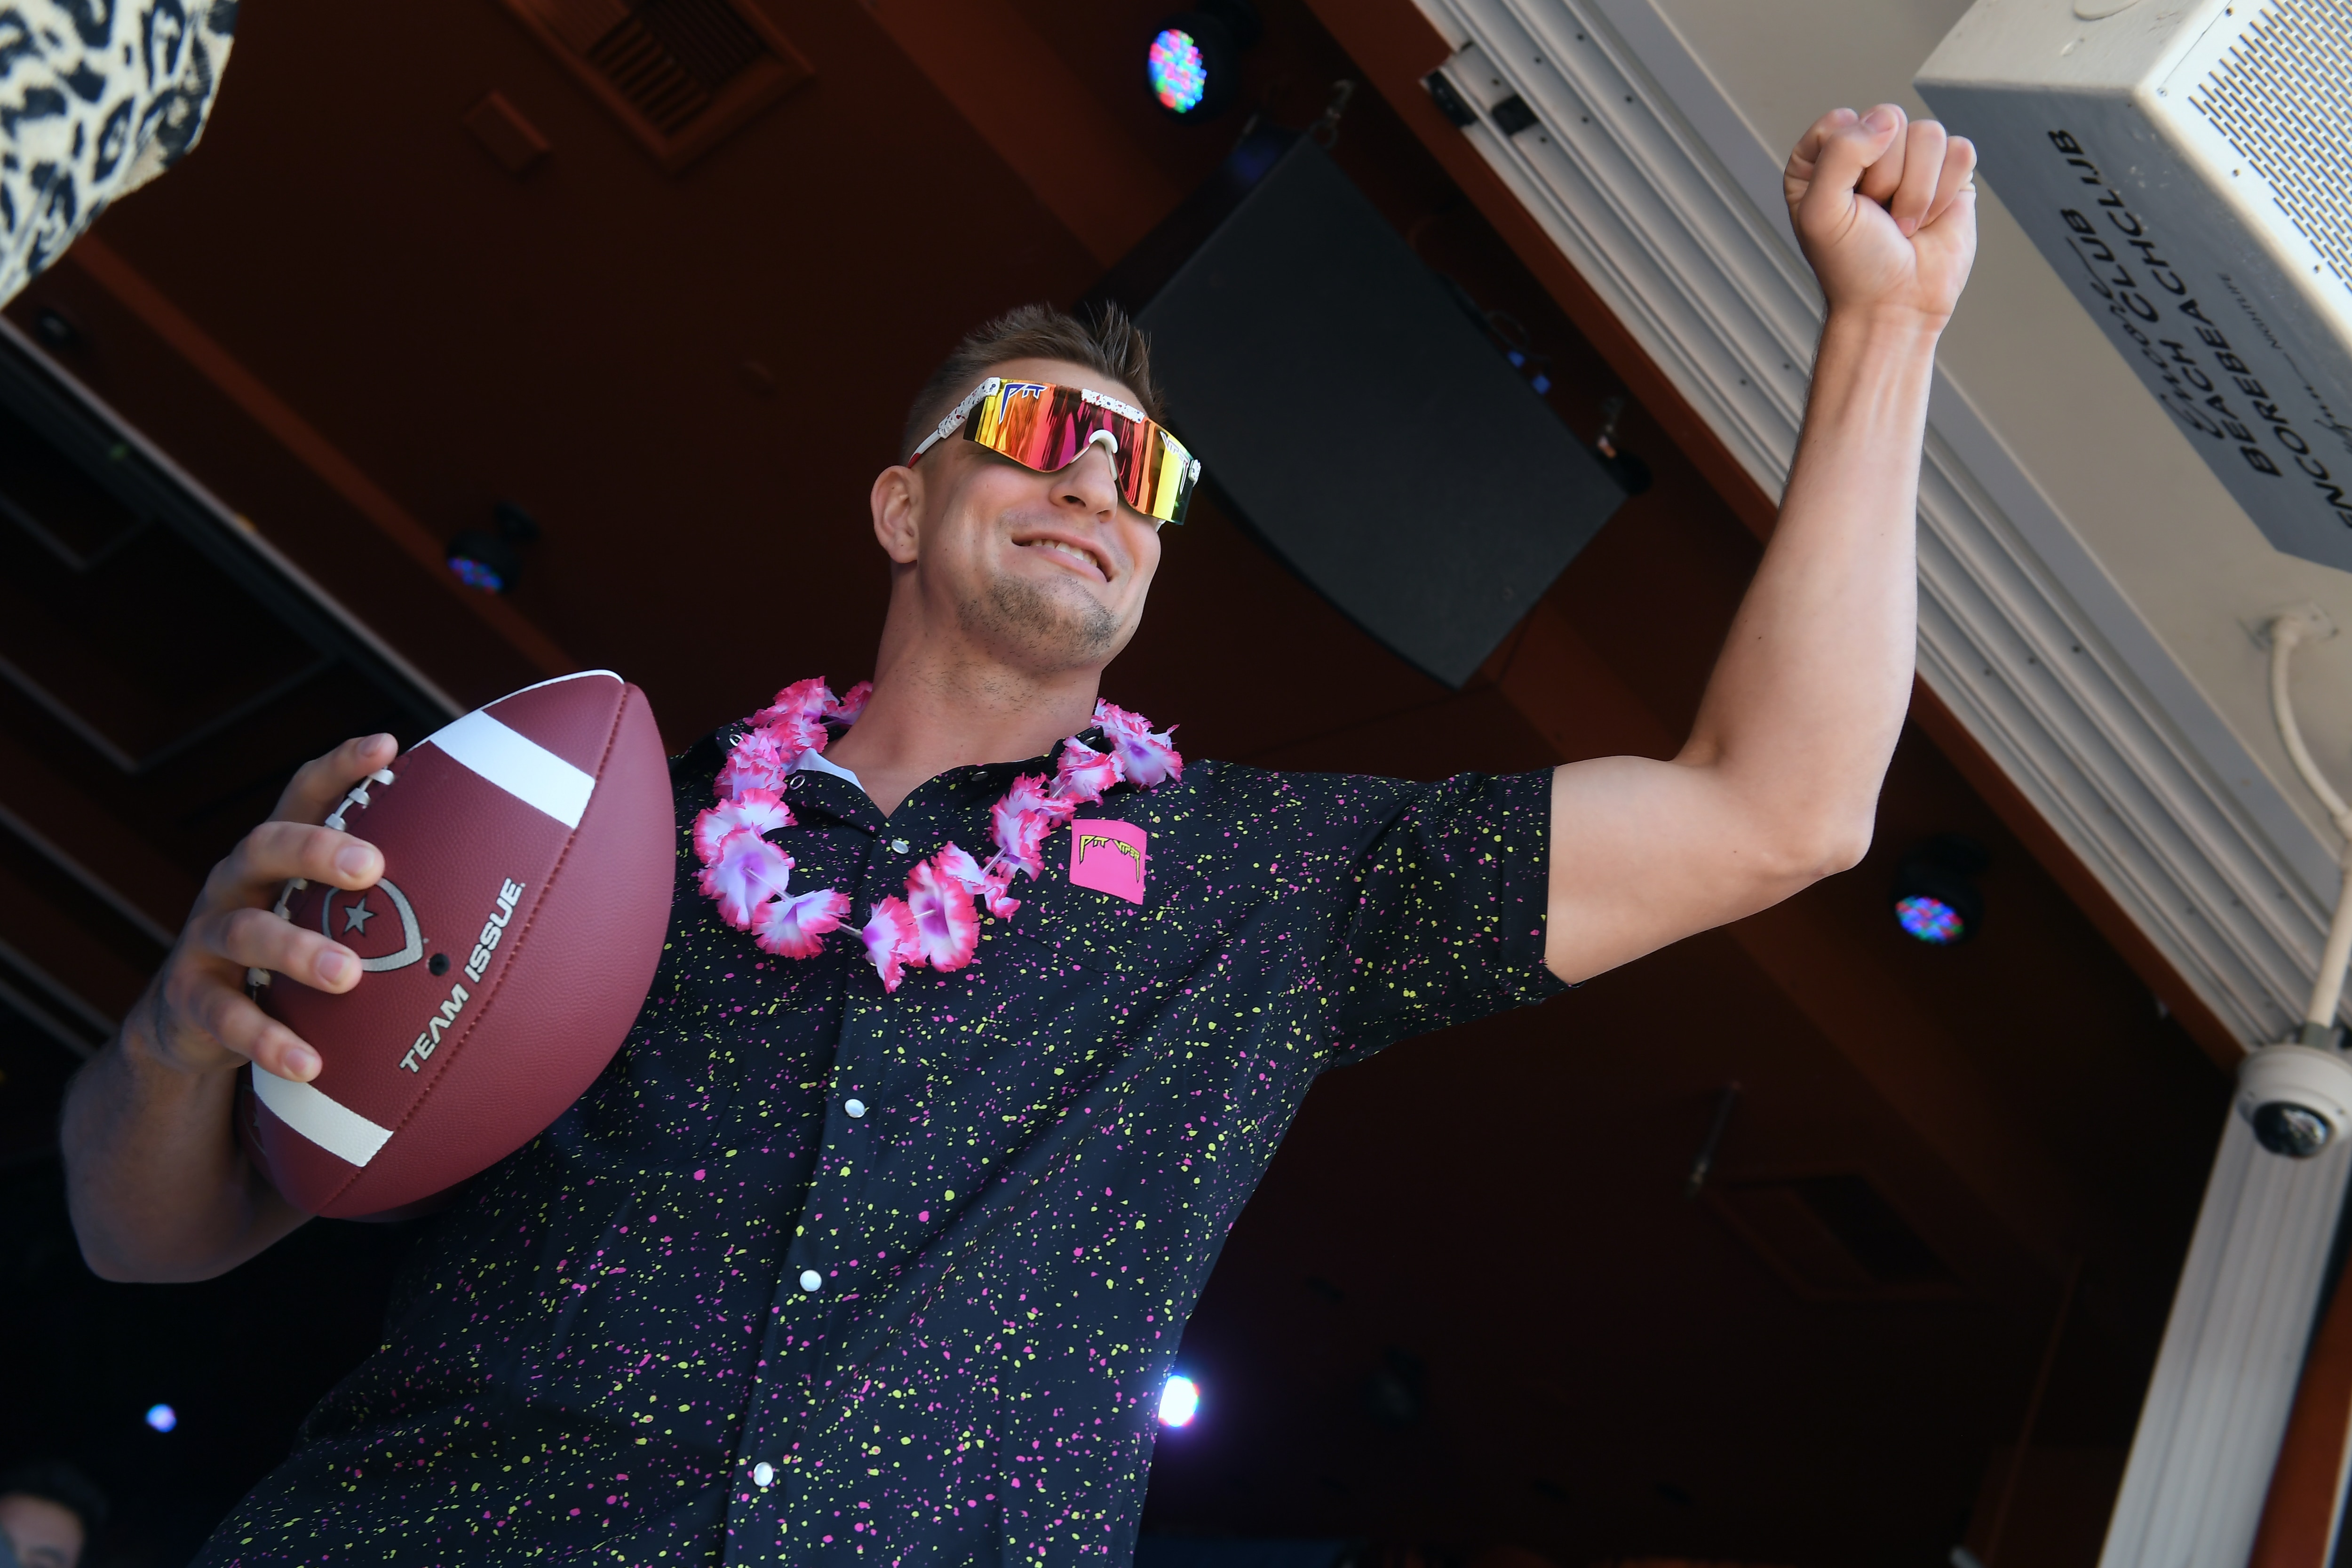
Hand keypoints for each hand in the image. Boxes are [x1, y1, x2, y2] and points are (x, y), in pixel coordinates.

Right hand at [135, 735, 394, 1084]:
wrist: (190, 1025)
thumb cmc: (285, 955)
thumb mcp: (322, 917)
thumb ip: (382, 899)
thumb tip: (496, 888)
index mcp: (273, 859)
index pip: (302, 796)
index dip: (339, 767)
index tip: (387, 744)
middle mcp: (233, 885)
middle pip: (265, 846)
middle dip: (317, 850)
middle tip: (372, 865)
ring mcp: (205, 940)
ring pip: (246, 932)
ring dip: (298, 951)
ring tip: (349, 976)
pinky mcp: (189, 999)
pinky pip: (225, 1018)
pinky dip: (268, 1040)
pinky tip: (309, 1063)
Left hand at [1785, 104, 1977, 326]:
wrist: (1896, 305)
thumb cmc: (1852, 265)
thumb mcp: (1821, 211)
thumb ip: (1840, 152)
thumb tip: (1887, 120)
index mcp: (1822, 158)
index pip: (1841, 120)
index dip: (1847, 161)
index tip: (1845, 201)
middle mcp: (1866, 152)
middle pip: (1889, 120)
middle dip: (1886, 177)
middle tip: (1877, 216)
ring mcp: (1910, 160)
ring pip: (1929, 133)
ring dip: (1917, 189)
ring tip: (1903, 222)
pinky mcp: (1949, 174)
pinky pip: (1960, 151)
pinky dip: (1945, 192)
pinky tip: (1929, 219)